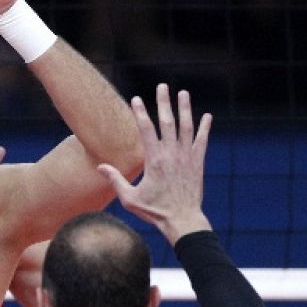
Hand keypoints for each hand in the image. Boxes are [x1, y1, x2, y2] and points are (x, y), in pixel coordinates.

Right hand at [99, 84, 211, 242]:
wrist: (182, 220)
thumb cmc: (155, 211)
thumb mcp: (129, 199)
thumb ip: (115, 180)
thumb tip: (100, 167)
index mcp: (154, 160)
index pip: (146, 129)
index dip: (140, 112)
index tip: (136, 99)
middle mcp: (171, 154)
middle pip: (167, 122)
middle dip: (164, 102)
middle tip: (162, 86)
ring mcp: (186, 157)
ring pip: (186, 127)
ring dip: (185, 109)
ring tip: (183, 93)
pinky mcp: (198, 163)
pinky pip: (202, 141)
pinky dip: (205, 128)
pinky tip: (207, 116)